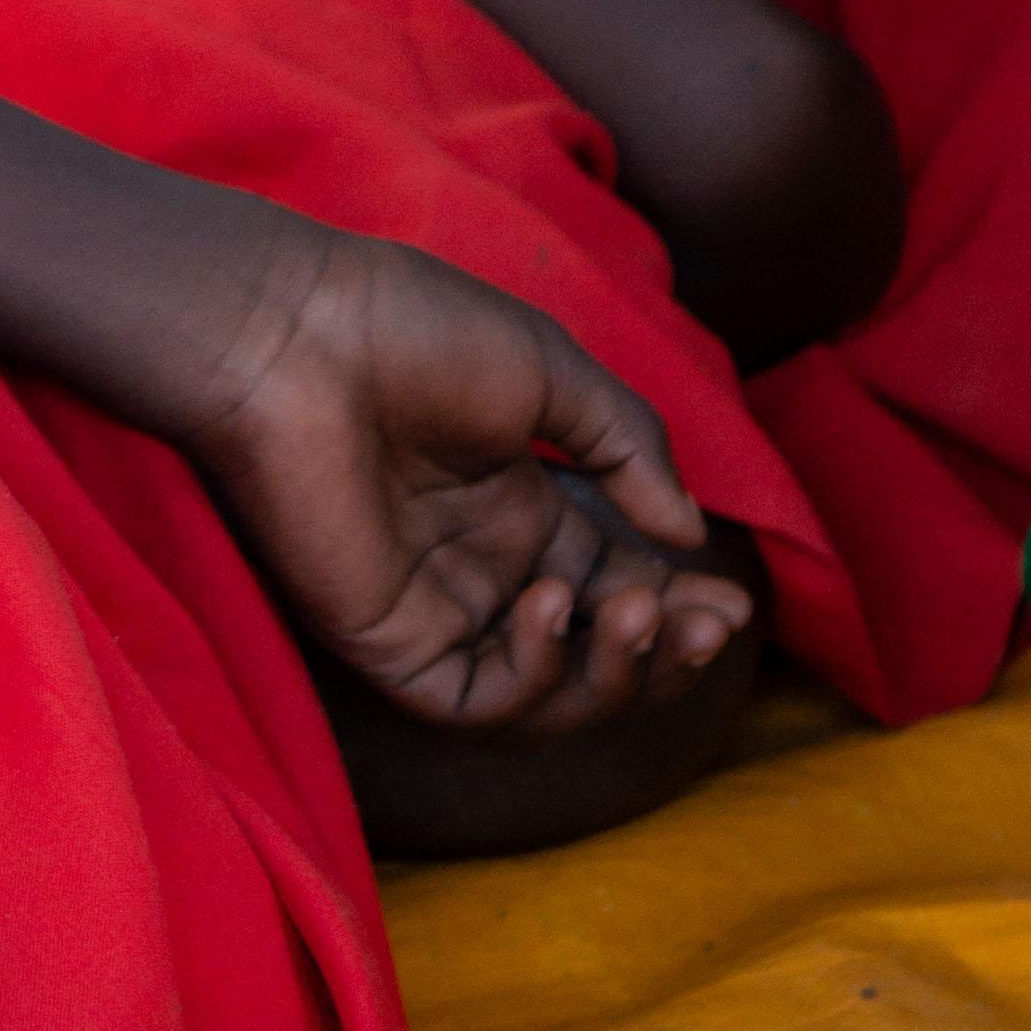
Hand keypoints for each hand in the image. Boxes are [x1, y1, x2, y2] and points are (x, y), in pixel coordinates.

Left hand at [182, 229, 737, 732]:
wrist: (299, 332)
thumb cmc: (412, 330)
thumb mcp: (553, 375)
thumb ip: (627, 452)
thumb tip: (690, 536)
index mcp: (515, 504)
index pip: (613, 581)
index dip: (677, 601)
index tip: (730, 602)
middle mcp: (479, 565)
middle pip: (593, 648)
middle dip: (664, 648)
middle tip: (708, 622)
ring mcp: (434, 607)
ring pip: (546, 693)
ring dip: (614, 669)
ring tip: (641, 609)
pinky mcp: (386, 640)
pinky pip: (477, 699)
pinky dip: (534, 673)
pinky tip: (550, 604)